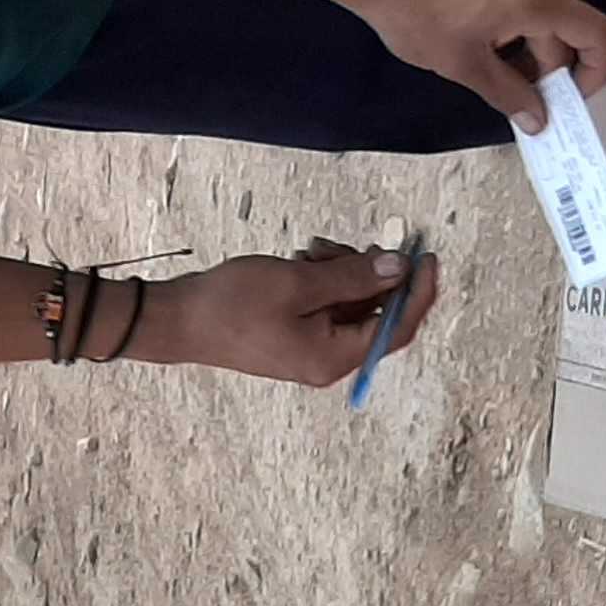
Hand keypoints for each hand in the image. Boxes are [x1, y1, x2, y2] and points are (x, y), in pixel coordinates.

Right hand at [143, 241, 445, 387]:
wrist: (178, 320)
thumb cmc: (232, 304)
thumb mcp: (298, 282)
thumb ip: (353, 277)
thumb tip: (399, 268)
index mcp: (334, 357)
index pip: (396, 328)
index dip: (417, 291)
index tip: (427, 256)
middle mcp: (328, 360)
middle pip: (374, 313)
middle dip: (367, 273)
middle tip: (345, 245)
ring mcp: (310, 349)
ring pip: (349, 303)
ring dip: (340, 270)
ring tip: (311, 248)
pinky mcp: (295, 335)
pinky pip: (325, 305)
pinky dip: (321, 279)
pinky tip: (301, 258)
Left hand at [330, 0, 605, 132]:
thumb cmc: (415, 14)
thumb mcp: (463, 63)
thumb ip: (509, 94)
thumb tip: (539, 121)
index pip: (595, 33)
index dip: (596, 70)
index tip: (574, 97)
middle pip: (565, 23)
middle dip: (550, 65)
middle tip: (522, 97)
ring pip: (541, 7)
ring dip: (529, 44)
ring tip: (493, 69)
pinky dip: (515, 19)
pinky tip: (479, 36)